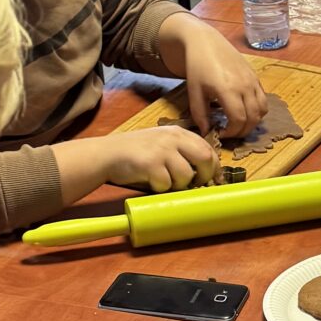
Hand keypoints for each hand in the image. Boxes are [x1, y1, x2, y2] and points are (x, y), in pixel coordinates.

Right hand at [97, 124, 218, 192]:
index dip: (213, 166)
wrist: (106, 154)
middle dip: (205, 176)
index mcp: (178, 132)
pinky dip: (160, 188)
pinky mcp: (150, 163)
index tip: (211, 178)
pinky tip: (150, 181)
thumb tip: (206, 172)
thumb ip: (181, 151)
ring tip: (164, 181)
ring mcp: (161, 149)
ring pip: (186, 175)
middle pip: (205, 158)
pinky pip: (166, 183)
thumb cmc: (135, 153)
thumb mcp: (161, 143)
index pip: (207, 148)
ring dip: (178, 185)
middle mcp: (172, 137)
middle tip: (195, 185)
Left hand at [165, 20, 266, 138]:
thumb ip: (200, 114)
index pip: (239, 120)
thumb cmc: (197, 66)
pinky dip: (257, 110)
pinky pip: (263, 99)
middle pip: (253, 118)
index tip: (221, 134)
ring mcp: (253, 81)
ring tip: (238, 123)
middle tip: (229, 132)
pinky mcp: (256, 77)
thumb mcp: (194, 92)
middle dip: (242, 131)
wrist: (206, 42)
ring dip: (253, 122)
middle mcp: (245, 85)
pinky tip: (243, 110)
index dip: (231, 132)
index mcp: (228, 89)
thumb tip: (207, 132)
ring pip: (262, 110)